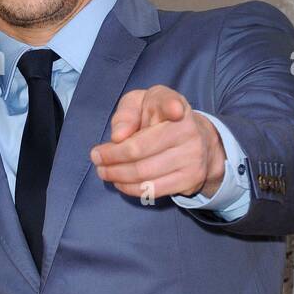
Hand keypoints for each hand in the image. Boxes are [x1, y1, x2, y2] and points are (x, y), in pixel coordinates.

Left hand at [90, 86, 225, 199]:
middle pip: (139, 150)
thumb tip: (118, 137)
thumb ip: (126, 113)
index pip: (171, 105)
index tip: (174, 110)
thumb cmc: (159, 118)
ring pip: (143, 173)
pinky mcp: (190, 179)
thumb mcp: (140, 103)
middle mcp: (188, 130)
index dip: (172, 107)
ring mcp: (192, 157)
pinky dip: (129, 188)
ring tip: (104, 171)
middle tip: (96, 158)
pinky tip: (119, 181)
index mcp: (173, 105)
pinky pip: (152, 190)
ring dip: (116, 175)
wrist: (196, 140)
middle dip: (111, 157)